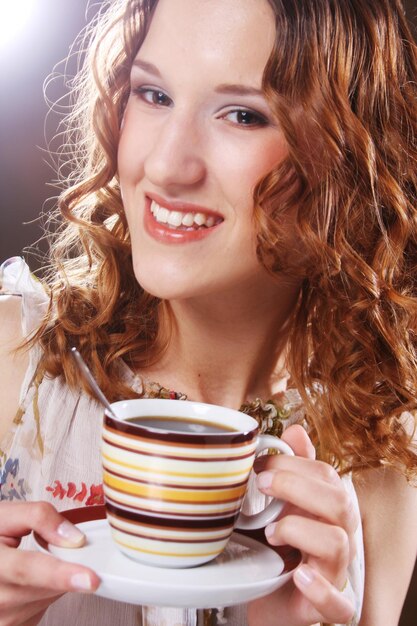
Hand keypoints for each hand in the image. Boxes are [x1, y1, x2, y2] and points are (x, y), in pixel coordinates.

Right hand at [0, 501, 99, 625]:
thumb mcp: (6, 515)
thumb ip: (39, 517)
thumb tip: (74, 538)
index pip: (25, 569)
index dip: (60, 574)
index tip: (90, 580)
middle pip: (44, 585)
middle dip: (60, 567)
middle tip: (59, 550)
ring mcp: (2, 616)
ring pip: (48, 598)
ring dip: (53, 579)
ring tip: (33, 563)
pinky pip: (42, 608)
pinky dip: (46, 592)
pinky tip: (30, 580)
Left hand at [248, 425, 358, 625]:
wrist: (272, 599)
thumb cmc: (282, 547)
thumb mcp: (286, 504)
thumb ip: (294, 470)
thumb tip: (295, 429)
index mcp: (331, 508)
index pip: (326, 475)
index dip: (293, 464)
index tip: (260, 463)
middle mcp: (340, 536)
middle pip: (339, 502)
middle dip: (297, 487)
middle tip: (261, 484)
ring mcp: (336, 572)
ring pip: (338, 543)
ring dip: (299, 530)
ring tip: (271, 532)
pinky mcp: (329, 607)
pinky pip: (339, 603)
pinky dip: (319, 588)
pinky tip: (298, 574)